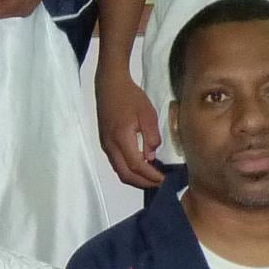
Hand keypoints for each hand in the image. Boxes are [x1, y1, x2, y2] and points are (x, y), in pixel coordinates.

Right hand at [94, 66, 165, 188]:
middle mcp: (110, 146)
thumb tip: (151, 156)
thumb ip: (151, 137)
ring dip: (135, 178)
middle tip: (158, 183)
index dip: (150, 175)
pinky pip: (116, 163)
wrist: (109, 85)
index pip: (136, 166)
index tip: (163, 179)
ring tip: (151, 178)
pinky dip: (128, 170)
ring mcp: (106, 145)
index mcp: (122, 138)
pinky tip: (140, 166)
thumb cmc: (130, 96)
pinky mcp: (105, 142)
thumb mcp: (148, 114)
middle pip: (125, 174)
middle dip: (142, 183)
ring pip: (119, 171)